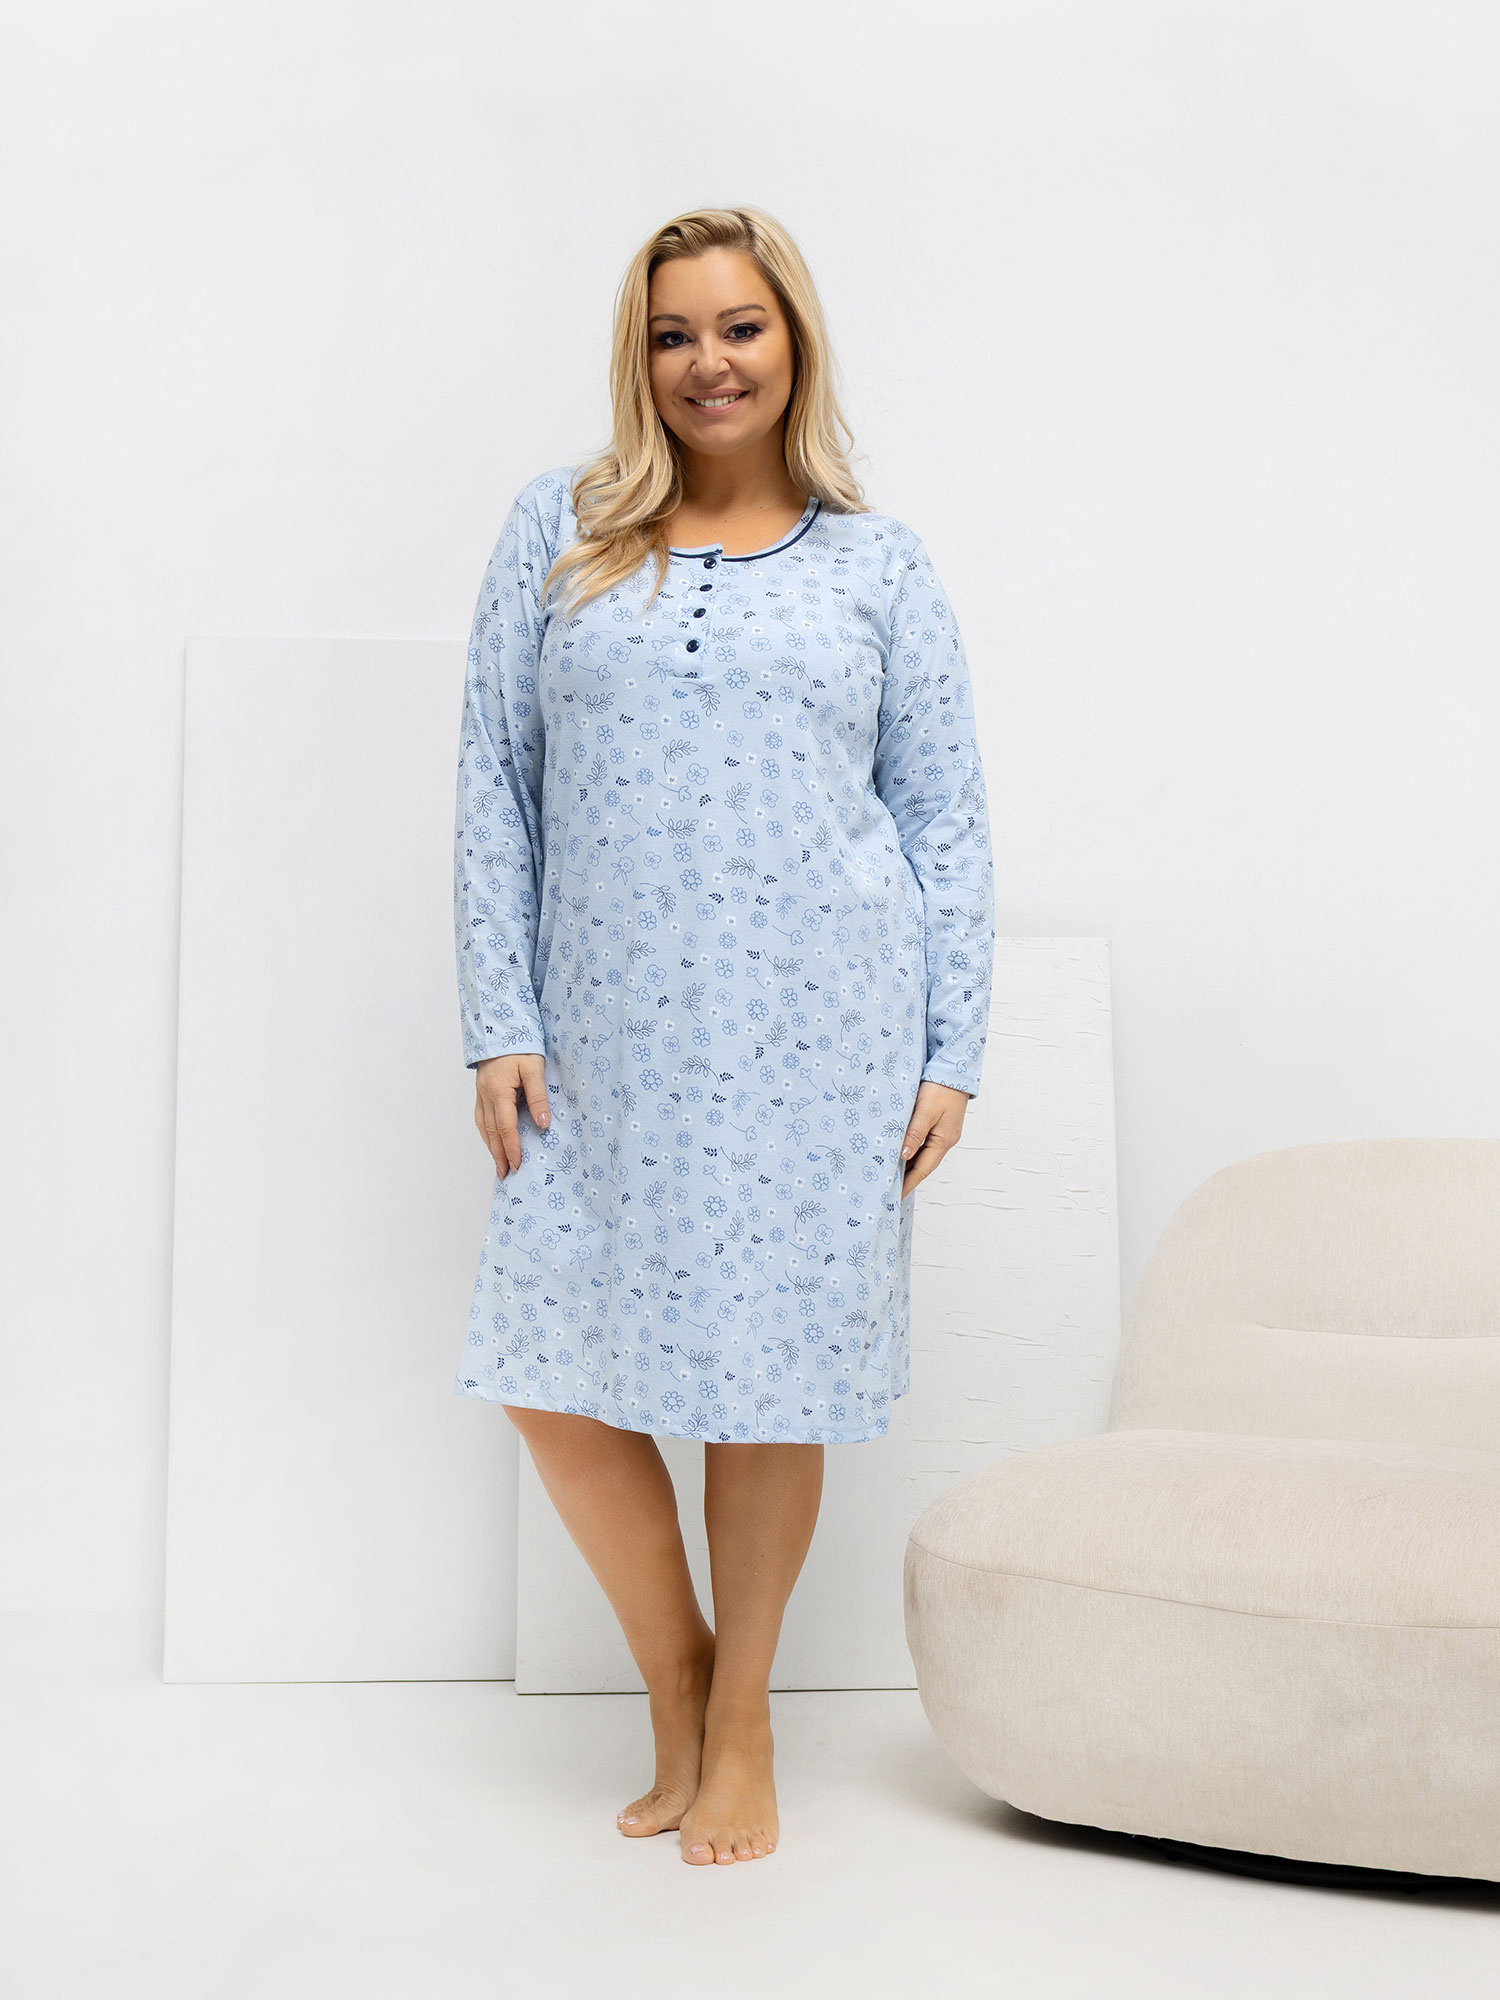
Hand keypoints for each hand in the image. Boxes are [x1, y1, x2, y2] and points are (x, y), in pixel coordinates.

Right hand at [474, 1053, 549, 1178]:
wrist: (499, 1026)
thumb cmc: (520, 1044)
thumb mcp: (534, 1068)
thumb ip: (538, 1096)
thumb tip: (543, 1124)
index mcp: (499, 1091)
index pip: (505, 1128)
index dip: (512, 1149)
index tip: (518, 1165)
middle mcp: (486, 1095)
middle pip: (492, 1132)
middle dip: (499, 1155)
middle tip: (506, 1174)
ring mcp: (480, 1092)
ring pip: (484, 1126)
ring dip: (490, 1147)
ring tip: (498, 1164)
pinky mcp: (480, 1089)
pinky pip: (481, 1117)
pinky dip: (486, 1132)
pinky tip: (491, 1140)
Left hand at [899, 1080, 970, 1199]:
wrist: (954, 1069)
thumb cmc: (941, 1088)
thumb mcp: (926, 1111)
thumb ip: (915, 1133)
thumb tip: (904, 1156)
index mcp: (943, 1141)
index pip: (922, 1170)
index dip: (908, 1183)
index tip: (893, 1195)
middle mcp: (944, 1140)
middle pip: (922, 1164)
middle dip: (906, 1177)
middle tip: (886, 1188)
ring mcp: (941, 1132)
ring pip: (921, 1154)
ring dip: (906, 1164)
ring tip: (888, 1173)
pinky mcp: (937, 1124)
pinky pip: (921, 1142)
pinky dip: (909, 1149)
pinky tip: (898, 1151)